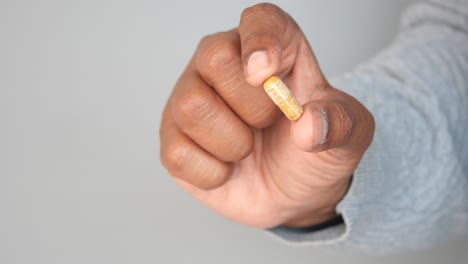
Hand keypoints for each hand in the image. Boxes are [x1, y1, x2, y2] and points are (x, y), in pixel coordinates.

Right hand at [160, 3, 374, 227]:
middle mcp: (222, 65)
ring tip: (247, 148)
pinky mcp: (174, 139)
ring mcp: (191, 99)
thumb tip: (309, 124)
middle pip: (214, 58)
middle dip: (251, 105)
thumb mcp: (348, 136)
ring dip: (232, 143)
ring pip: (191, 107)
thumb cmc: (314, 151)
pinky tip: (227, 168)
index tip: (265, 73)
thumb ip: (340, 124)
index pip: (259, 19)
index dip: (260, 39)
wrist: (293, 195)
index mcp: (272, 49)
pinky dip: (212, 173)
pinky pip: (178, 152)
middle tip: (268, 124)